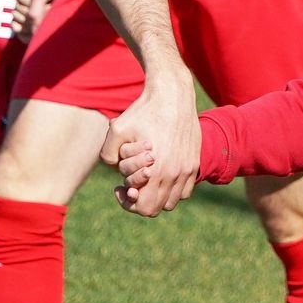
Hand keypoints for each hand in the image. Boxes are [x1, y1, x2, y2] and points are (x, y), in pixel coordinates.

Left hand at [102, 60, 198, 215]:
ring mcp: (188, 169)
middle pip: (157, 208)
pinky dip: (173, 189)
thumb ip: (108, 155)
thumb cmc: (143, 111)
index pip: (144, 208)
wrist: (173, 94)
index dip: (127, 203)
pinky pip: (186, 190)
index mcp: (156, 170)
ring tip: (145, 180)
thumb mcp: (117, 129)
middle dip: (140, 200)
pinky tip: (161, 174)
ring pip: (172, 202)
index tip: (120, 188)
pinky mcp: (194, 162)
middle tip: (130, 186)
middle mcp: (175, 173)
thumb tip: (115, 173)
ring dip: (157, 196)